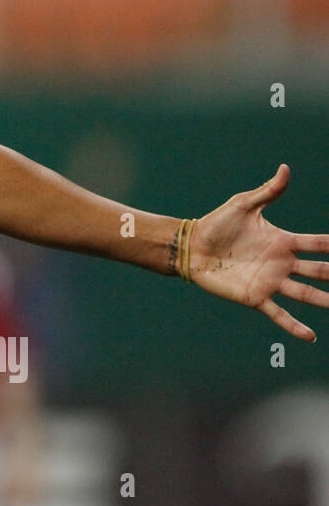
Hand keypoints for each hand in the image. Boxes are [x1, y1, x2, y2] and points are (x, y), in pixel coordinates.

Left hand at [189, 164, 326, 341]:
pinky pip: (279, 313)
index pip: (318, 244)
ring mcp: (270, 282)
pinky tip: (310, 336)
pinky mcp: (254, 296)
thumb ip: (267, 191)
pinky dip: (294, 325)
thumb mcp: (243, 205)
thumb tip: (286, 168)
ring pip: (306, 294)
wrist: (190, 246)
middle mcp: (282, 263)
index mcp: (282, 241)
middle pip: (319, 271)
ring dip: (325, 301)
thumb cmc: (215, 224)